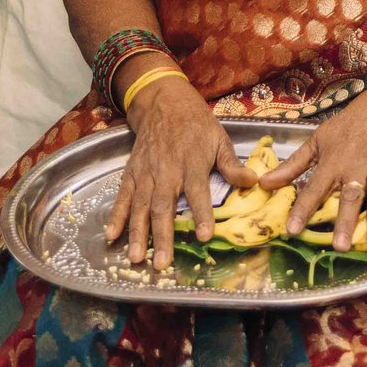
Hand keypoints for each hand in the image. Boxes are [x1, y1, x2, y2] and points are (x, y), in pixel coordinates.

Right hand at [104, 71, 255, 268]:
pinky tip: (111, 236)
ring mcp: (145, 173)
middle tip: (162, 263)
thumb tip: (254, 182)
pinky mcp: (131, 173)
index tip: (206, 236)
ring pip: (140, 207)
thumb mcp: (219, 139)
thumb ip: (232, 165)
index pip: (198, 192)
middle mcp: (166, 170)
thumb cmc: (196, 125)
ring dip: (137, 234)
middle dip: (162, 236)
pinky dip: (115, 216)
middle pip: (163, 206)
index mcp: (191, 162)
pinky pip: (122, 197)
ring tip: (135, 258)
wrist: (164, 103)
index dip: (202, 214)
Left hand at [262, 72, 366, 251]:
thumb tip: (264, 183)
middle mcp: (355, 167)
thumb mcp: (318, 139)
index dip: (302, 209)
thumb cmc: (349, 124)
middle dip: (343, 220)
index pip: (314, 189)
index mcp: (332, 162)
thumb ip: (293, 165)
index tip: (291, 230)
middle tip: (338, 246)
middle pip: (349, 196)